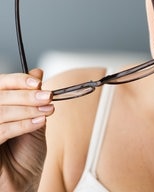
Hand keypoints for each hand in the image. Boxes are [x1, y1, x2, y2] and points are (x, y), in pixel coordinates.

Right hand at [0, 69, 53, 190]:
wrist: (23, 184)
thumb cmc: (25, 154)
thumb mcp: (34, 120)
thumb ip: (33, 98)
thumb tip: (38, 73)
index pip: (0, 84)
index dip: (17, 80)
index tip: (38, 82)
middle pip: (0, 96)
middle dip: (26, 95)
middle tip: (47, 96)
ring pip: (1, 111)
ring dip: (28, 109)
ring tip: (47, 110)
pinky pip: (1, 130)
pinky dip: (23, 124)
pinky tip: (39, 122)